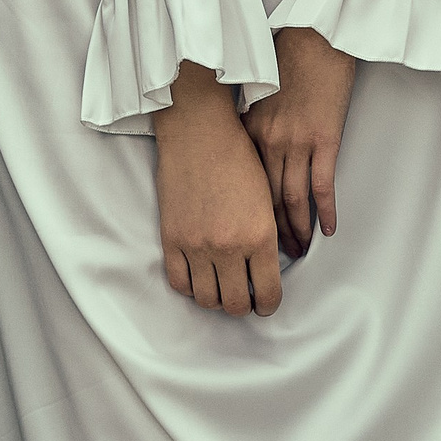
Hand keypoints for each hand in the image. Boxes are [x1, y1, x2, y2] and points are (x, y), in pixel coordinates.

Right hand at [151, 62, 282, 315]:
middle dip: (243, 306)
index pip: (268, 293)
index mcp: (260, 236)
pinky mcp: (172, 239)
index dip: (268, 304)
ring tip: (221, 287)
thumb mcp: (266, 198)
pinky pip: (179, 282)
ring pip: (207, 299)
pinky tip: (199, 278)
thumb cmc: (238, 158)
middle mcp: (229, 247)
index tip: (266, 303)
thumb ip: (268, 236)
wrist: (200, 133)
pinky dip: (191, 287)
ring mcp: (197, 246)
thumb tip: (268, 270)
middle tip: (244, 298)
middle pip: (235, 304)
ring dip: (216, 299)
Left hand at [243, 27, 356, 257]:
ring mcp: (297, 142)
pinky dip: (326, 211)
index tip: (252, 234)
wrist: (314, 36)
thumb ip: (253, 127)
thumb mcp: (257, 96)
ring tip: (301, 249)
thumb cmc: (287, 58)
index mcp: (250, 132)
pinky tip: (328, 229)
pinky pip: (323, 186)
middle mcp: (269, 142)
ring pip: (294, 199)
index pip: (247, 186)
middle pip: (268, 200)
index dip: (251, 215)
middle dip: (272, 232)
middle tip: (277, 256)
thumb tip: (252, 155)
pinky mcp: (325, 139)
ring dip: (298, 229)